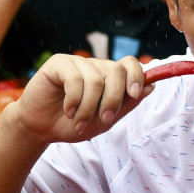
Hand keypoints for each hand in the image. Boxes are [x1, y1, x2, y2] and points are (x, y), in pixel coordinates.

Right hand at [6, 54, 150, 144]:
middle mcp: (95, 66)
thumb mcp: (105, 120)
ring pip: (96, 80)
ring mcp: (77, 63)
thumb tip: (151, 87)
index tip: (134, 94)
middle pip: (117, 71)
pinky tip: (68, 110)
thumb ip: (127, 104)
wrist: (42, 129)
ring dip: (89, 107)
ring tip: (78, 122)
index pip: (129, 64)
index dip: (136, 76)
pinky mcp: (59, 63)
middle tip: (104, 118)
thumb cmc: (73, 124)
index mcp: (109, 77)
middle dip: (113, 99)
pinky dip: (74, 100)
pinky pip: (75, 78)